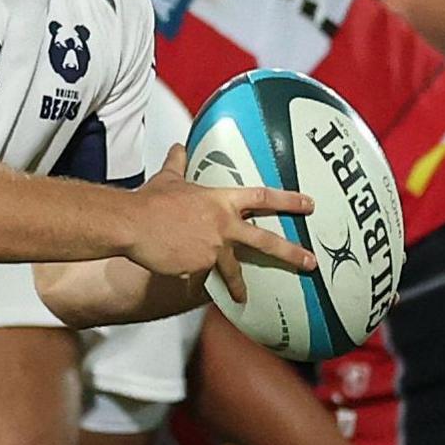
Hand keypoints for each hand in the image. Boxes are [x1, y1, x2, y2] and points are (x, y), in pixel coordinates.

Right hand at [131, 144, 315, 302]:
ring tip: (242, 296)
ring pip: (233, 269)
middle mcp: (224, 225)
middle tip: (310, 262)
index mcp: (221, 201)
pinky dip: (194, 280)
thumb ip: (178, 164)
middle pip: (265, 240)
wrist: (133, 224)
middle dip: (292, 253)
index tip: (309, 204)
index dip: (289, 200)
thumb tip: (179, 148)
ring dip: (239, 285)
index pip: (263, 197)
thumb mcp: (168, 179)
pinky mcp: (199, 268)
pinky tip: (185, 280)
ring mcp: (214, 249)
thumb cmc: (150, 201)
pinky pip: (201, 278)